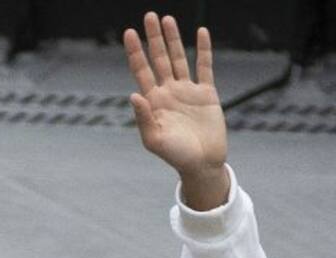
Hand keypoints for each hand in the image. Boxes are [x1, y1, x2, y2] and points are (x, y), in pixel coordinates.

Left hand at [124, 12, 228, 207]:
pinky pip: (205, 67)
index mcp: (153, 102)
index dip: (135, 52)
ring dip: (173, 39)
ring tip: (167, 19)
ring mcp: (187, 91)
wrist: (201, 164)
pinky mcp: (207, 93)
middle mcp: (168, 92)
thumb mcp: (154, 140)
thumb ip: (143, 118)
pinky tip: (200, 33)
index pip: (141, 70)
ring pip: (179, 58)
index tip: (129, 33)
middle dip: (153, 38)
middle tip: (148, 16)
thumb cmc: (175, 156)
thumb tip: (134, 94)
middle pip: (158, 59)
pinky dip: (203, 50)